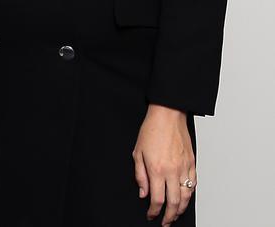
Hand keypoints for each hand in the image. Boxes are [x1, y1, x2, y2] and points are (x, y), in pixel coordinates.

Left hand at [132, 104, 195, 225]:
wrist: (167, 114)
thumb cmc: (152, 130)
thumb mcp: (137, 152)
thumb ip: (140, 175)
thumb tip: (143, 193)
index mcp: (157, 169)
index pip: (157, 199)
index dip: (154, 211)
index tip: (151, 214)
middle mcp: (172, 171)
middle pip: (173, 203)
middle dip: (169, 216)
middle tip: (165, 222)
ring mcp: (184, 168)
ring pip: (186, 197)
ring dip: (180, 209)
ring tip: (175, 214)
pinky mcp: (192, 163)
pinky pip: (193, 185)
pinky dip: (189, 195)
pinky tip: (184, 198)